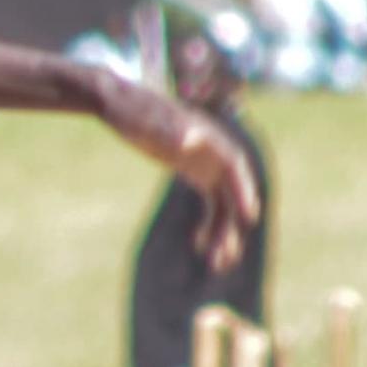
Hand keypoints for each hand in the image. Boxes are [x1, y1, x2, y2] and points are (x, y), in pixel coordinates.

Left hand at [110, 77, 258, 270]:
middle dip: (230, 225)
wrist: (118, 103)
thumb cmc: (133, 110)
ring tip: (215, 263)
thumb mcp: (148, 119)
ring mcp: (206, 164)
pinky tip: (198, 245)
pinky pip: (211, 203)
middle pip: (231, 192)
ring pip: (222, 203)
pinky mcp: (194, 172)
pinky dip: (208, 223)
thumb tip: (189, 141)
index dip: (243, 191)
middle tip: (222, 258)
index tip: (248, 217)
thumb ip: (170, 130)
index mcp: (207, 137)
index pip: (234, 166)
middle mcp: (213, 152)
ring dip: (221, 231)